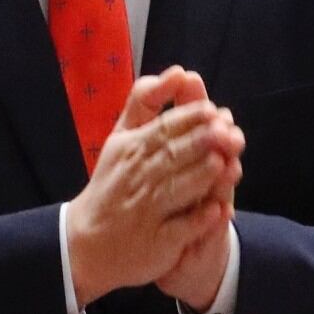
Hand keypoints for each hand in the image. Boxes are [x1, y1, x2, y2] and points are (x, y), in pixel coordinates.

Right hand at [67, 67, 243, 306]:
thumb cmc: (113, 183)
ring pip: (174, 191)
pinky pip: (178, 230)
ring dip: (198, 177)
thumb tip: (179, 71)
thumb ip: (146, 102)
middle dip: (199, 143)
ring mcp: (146, 212)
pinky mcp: (156, 243)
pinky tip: (218, 210)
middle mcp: (137, 178)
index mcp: (131, 149)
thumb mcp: (122, 137)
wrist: (87, 242)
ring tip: (222, 165)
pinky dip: (197, 220)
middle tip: (226, 133)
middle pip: (170, 157)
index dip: (189, 120)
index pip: (163, 129)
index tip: (214, 110)